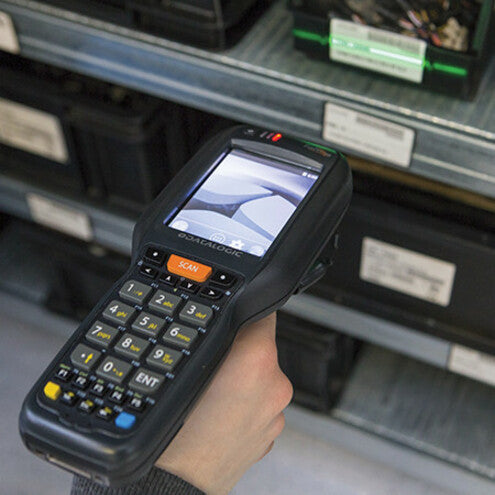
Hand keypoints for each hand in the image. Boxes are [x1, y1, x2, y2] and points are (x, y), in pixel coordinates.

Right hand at [155, 313, 292, 493]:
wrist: (174, 485)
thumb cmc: (174, 435)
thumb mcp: (188, 365)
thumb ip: (219, 335)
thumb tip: (233, 317)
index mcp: (258, 360)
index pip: (264, 311)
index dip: (244, 310)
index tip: (233, 315)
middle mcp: (276, 385)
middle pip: (261, 347)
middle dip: (240, 349)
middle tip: (210, 365)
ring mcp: (276, 413)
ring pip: (259, 377)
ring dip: (242, 379)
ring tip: (210, 395)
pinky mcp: (270, 433)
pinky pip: (259, 403)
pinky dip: (244, 403)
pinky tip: (219, 413)